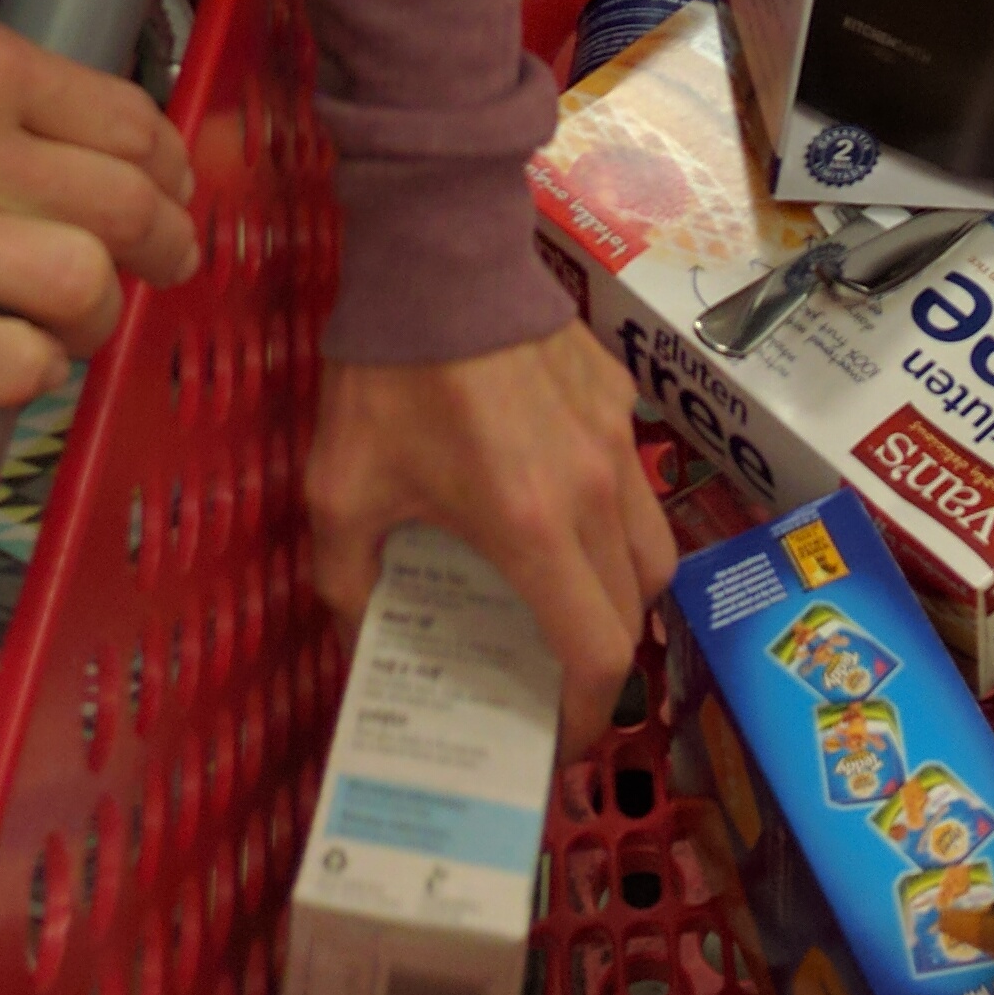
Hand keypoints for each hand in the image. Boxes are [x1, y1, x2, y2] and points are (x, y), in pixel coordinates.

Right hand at [0, 0, 196, 406]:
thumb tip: (28, 137)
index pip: (130, 125)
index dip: (167, 171)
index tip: (168, 194)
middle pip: (128, 212)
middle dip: (162, 250)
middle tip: (157, 271)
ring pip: (79, 288)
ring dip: (95, 319)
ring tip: (75, 329)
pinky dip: (19, 374)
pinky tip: (12, 368)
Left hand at [307, 327, 676, 746]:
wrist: (437, 251)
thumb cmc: (387, 376)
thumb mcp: (338, 491)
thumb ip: (348, 584)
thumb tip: (361, 646)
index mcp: (531, 527)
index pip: (596, 654)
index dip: (581, 718)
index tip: (550, 744)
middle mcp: (594, 493)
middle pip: (635, 613)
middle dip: (600, 666)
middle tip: (551, 683)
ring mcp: (619, 442)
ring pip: (655, 551)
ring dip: (622, 596)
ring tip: (568, 604)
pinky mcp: (623, 399)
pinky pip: (637, 485)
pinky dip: (614, 521)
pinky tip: (558, 510)